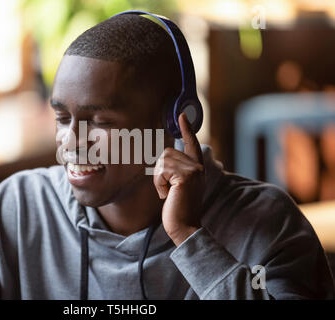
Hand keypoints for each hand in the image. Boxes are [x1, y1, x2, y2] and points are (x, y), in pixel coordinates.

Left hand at [153, 113, 205, 245]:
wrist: (185, 228)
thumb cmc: (179, 210)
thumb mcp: (179, 187)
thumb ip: (177, 172)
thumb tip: (164, 158)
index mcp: (197, 168)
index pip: (192, 144)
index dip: (186, 129)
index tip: (182, 115)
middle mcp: (197, 167)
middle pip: (167, 153)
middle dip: (160, 171)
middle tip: (167, 190)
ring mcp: (193, 171)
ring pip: (162, 161)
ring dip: (158, 178)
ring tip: (168, 193)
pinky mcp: (184, 177)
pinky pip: (161, 170)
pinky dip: (158, 183)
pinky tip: (167, 195)